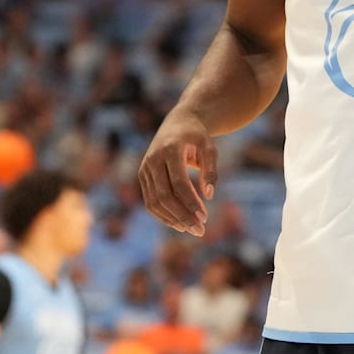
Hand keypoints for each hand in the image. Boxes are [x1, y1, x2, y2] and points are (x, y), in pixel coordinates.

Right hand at [139, 107, 217, 236]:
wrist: (178, 122)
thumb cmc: (197, 136)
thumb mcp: (209, 148)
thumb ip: (211, 170)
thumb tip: (209, 196)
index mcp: (170, 149)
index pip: (179, 183)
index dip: (191, 202)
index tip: (205, 217)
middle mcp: (153, 159)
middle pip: (164, 196)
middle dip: (182, 215)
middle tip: (200, 230)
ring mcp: (145, 168)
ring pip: (154, 202)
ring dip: (172, 219)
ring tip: (192, 229)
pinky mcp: (143, 176)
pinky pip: (150, 201)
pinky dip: (163, 215)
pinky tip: (179, 224)